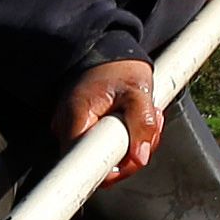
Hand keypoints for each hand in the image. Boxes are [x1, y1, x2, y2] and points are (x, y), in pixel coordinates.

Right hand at [57, 58, 161, 180]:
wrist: (108, 48)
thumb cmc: (119, 66)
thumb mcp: (138, 91)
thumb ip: (141, 124)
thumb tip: (140, 157)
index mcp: (76, 117)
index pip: (85, 166)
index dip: (113, 170)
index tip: (133, 158)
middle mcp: (67, 127)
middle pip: (98, 165)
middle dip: (132, 153)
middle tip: (152, 126)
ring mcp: (73, 129)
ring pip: (105, 156)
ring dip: (133, 143)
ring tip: (147, 116)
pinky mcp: (83, 128)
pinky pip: (104, 146)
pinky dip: (125, 138)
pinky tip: (136, 120)